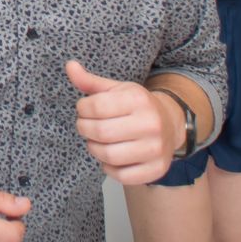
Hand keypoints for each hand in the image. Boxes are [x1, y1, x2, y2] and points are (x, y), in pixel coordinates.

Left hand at [67, 60, 176, 184]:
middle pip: (101, 132)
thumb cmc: (137, 106)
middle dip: (85, 129)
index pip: (96, 106)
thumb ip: (90, 81)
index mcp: (138, 99)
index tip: (83, 110)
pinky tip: (109, 158)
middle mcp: (150, 123)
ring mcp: (156, 148)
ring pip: (110, 155)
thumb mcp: (116, 89)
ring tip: (95, 141)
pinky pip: (123, 176)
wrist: (170, 123)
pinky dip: (109, 168)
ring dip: (94, 149)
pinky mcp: (157, 169)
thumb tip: (69, 66)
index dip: (82, 109)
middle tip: (85, 127)